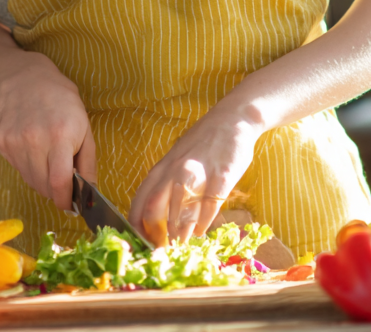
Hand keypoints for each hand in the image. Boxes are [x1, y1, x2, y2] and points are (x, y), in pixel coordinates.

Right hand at [0, 54, 95, 210]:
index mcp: (60, 135)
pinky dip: (27, 165)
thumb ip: (88, 163)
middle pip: (43, 187)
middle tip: (62, 179)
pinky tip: (32, 146)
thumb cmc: (62, 100)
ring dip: (41, 179)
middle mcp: (34, 139)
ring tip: (48, 158)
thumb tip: (90, 194)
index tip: (70, 205)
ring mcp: (13, 140)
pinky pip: (16, 167)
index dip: (65, 201)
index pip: (59, 183)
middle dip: (55, 191)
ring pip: (29, 180)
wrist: (26, 77)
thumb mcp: (85, 126)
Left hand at [128, 114, 260, 245]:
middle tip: (163, 251)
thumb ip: (166, 185)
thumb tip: (156, 220)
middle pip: (154, 209)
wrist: (232, 120)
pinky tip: (202, 230)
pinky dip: (204, 223)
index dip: (138, 228)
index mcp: (161, 168)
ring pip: (181, 211)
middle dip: (156, 235)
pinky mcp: (221, 176)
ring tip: (182, 245)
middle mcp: (175, 171)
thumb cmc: (202, 144)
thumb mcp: (176, 160)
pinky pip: (209, 206)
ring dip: (181, 233)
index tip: (142, 245)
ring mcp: (198, 173)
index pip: (140, 202)